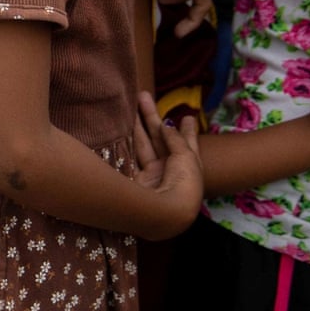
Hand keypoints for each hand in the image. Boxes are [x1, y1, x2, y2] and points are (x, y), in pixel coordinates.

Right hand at [130, 91, 202, 239]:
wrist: (165, 214)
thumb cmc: (184, 184)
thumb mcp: (186, 156)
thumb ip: (176, 138)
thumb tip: (168, 124)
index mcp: (189, 167)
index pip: (186, 143)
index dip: (186, 129)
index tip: (187, 116)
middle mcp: (170, 170)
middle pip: (161, 139)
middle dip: (152, 117)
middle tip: (142, 95)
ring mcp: (152, 175)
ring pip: (143, 144)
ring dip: (137, 123)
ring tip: (130, 101)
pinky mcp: (135, 180)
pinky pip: (130, 154)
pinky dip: (126, 139)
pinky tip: (120, 124)